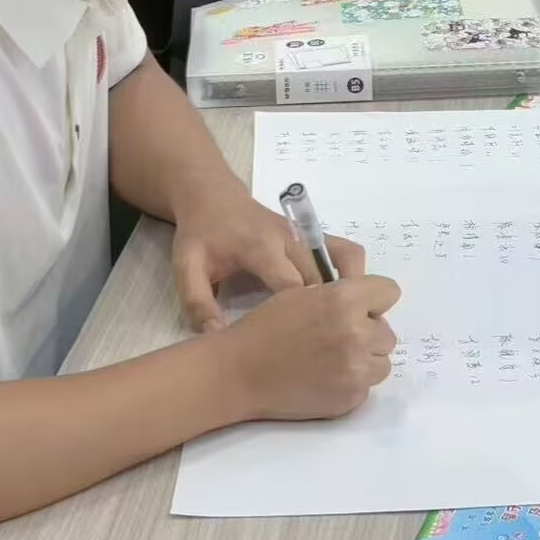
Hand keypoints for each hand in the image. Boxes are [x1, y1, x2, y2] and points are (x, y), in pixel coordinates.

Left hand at [171, 183, 364, 331]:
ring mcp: (306, 234)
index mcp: (260, 247)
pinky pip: (345, 251)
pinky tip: (344, 300)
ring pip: (345, 258)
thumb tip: (217, 336)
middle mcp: (290, 238)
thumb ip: (198, 302)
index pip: (292, 283)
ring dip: (351, 290)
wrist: (213, 196)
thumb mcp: (186, 267)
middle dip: (328, 310)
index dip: (301, 314)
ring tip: (343, 322)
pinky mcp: (314, 234)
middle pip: (323, 277)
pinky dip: (353, 274)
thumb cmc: (201, 235)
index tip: (302, 341)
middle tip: (327, 342)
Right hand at [218, 276, 402, 420]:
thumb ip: (340, 295)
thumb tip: (366, 306)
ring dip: (364, 360)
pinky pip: (366, 387)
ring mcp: (357, 371)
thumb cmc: (264, 328)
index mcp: (345, 301)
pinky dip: (351, 383)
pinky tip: (324, 379)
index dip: (374, 299)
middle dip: (367, 333)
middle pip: (387, 333)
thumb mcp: (301, 294)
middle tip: (337, 337)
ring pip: (382, 362)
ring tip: (332, 360)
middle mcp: (357, 335)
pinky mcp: (351, 398)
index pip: (390, 291)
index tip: (359, 307)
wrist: (238, 373)